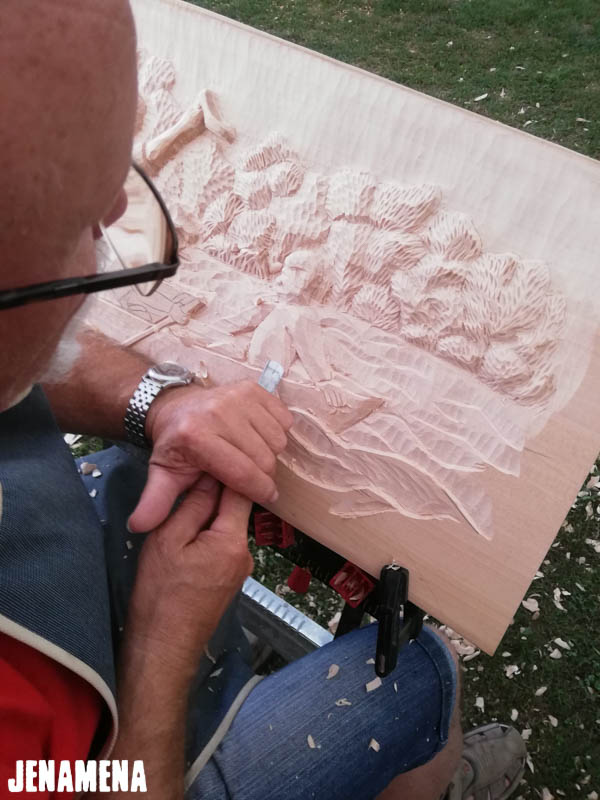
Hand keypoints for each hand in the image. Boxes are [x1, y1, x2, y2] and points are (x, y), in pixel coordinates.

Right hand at [123, 475, 252, 681]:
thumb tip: (210, 476)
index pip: (240, 490)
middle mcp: (245, 553)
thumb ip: (192, 507)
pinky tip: (188, 534)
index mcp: (232, 540)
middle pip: (235, 509)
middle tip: (186, 477)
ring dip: (209, 515)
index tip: (206, 453)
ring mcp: (240, 568)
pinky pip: (222, 545)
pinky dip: (208, 534)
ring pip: (227, 527)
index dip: (223, 469)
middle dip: (214, 493)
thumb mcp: (168, 540)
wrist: (162, 648)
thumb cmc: (160, 593)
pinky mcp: (230, 579)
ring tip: (181, 506)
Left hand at [128, 380, 293, 531]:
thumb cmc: (175, 445)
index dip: (259, 491)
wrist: (174, 406)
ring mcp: (237, 397)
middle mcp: (218, 413)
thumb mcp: (162, 474)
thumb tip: (138, 526)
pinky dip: (277, 432)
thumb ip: (155, 502)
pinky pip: (283, 419)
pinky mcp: (252, 388)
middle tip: (254, 477)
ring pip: (277, 440)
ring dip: (271, 454)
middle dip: (265, 475)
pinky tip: (259, 437)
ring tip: (253, 456)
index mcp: (197, 437)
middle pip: (264, 458)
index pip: (242, 473)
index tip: (265, 497)